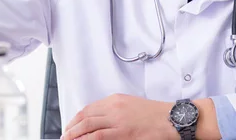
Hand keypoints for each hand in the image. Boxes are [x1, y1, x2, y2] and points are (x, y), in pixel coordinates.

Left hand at [62, 94, 178, 139]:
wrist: (171, 119)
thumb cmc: (154, 114)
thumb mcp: (131, 105)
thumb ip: (114, 110)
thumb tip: (99, 120)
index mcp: (114, 100)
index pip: (88, 108)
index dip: (76, 118)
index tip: (70, 126)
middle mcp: (113, 107)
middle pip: (85, 116)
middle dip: (71, 127)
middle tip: (65, 135)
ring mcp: (117, 120)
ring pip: (88, 126)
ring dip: (75, 134)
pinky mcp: (123, 132)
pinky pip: (98, 136)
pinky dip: (86, 139)